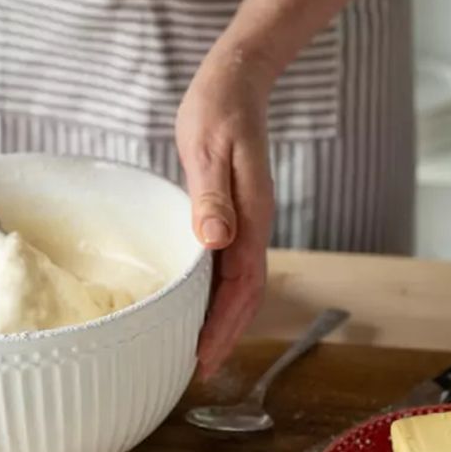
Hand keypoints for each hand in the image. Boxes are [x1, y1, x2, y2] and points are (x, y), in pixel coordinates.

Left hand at [176, 44, 275, 377]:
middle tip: (198, 369)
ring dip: (222, 319)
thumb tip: (216, 242)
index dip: (223, 326)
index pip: (241, 287)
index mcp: (251, 218)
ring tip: (198, 348)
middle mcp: (253, 227)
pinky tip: (198, 303)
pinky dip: (216, 293)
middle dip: (225, 335)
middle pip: (245, 296)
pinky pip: (229, 266)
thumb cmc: (218, 112)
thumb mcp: (211, 151)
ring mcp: (246, 223)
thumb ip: (213, 197)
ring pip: (239, 285)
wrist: (235, 82)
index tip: (203, 356)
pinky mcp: (234, 215)